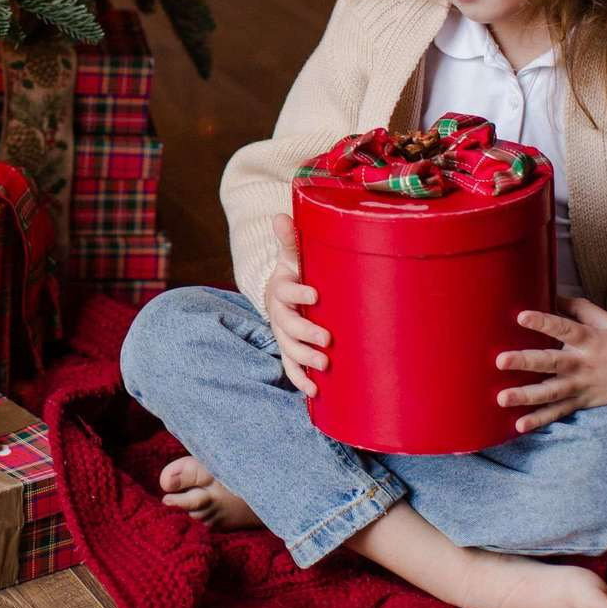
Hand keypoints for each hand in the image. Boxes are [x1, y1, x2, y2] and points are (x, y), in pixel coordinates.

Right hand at [264, 212, 329, 397]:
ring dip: (305, 359)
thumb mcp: (293, 255)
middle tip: (326, 339)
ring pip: (290, 349)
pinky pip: (291, 368)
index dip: (299, 292)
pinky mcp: (289, 350)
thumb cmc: (296, 271)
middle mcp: (280, 314)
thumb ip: (289, 239)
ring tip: (325, 366)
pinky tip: (315, 392)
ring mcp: (283, 335)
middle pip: (288, 326)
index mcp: (282, 288)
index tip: (315, 293)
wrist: (282, 292)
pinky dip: (300, 380)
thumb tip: (280, 215)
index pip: (286, 290)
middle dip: (306, 333)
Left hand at [495, 298, 606, 432]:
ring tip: (501, 398)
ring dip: (526, 396)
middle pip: (552, 362)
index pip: (565, 328)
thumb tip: (550, 292)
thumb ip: (577, 307)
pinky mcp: (582, 403)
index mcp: (590, 340)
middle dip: (526, 362)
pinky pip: (558, 413)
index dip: (544, 322)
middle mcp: (584, 364)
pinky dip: (540, 421)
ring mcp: (582, 387)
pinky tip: (519, 426)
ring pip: (551, 392)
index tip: (521, 316)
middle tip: (500, 361)